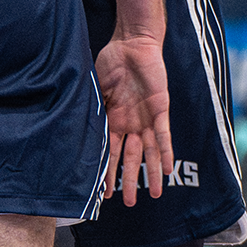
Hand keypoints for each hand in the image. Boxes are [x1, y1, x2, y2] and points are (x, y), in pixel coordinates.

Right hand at [96, 33, 172, 206]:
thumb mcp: (96, 87)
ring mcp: (146, 118)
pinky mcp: (160, 109)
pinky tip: (166, 169)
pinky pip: (164, 135)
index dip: (108, 172)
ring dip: (151, 173)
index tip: (104, 193)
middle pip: (131, 158)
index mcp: (113, 120)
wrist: (133, 42)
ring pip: (149, 151)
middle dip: (130, 180)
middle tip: (129, 203)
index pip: (111, 152)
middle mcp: (131, 123)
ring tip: (154, 195)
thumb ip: (94, 108)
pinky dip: (165, 152)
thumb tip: (80, 130)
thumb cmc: (112, 61)